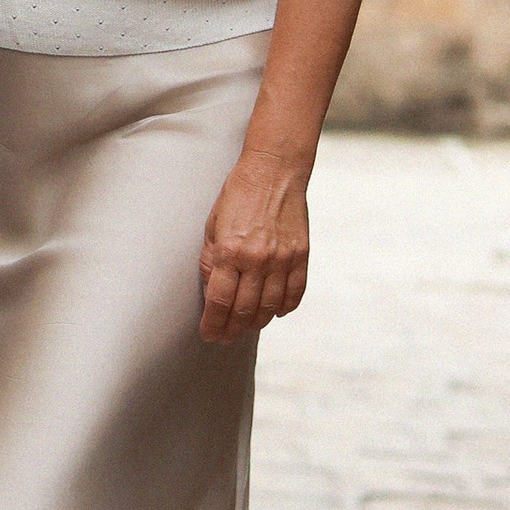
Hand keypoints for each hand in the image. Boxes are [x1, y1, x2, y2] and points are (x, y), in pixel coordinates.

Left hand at [199, 160, 311, 343]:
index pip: (219, 302)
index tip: (209, 334)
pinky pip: (294, 293)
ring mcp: (282, 259)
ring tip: (245, 327)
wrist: (274, 172)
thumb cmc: (238, 195)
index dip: (213, 324)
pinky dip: (284, 308)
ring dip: (255, 322)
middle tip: (224, 337)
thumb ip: (210, 260)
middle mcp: (257, 259)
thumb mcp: (212, 225)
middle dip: (231, 330)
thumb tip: (210, 291)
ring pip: (269, 307)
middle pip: (244, 310)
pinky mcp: (301, 256)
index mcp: (229, 251)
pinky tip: (274, 312)